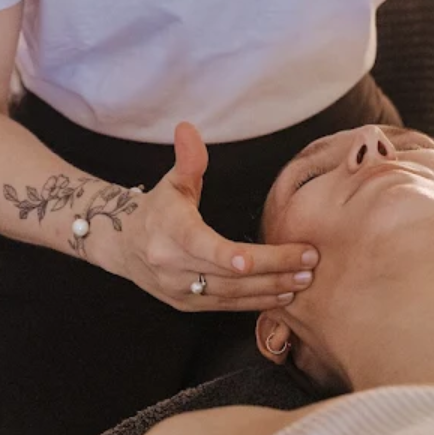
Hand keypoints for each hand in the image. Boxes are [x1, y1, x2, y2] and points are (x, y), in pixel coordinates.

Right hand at [108, 122, 319, 311]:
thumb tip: (187, 128)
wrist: (124, 246)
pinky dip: (257, 302)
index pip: (201, 246)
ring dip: (271, 288)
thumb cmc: (157, 208)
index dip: (227, 255)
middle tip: (309, 262)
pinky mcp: (188, 306)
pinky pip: (227, 306)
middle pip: (227, 273)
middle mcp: (173, 266)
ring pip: (231, 295)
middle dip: (272, 269)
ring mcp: (180, 291)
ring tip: (304, 279)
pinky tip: (283, 294)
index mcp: (170, 232)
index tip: (253, 258)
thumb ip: (187, 159)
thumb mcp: (172, 181)